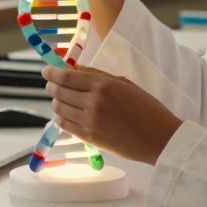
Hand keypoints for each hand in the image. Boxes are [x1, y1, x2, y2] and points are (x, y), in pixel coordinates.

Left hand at [42, 65, 182, 165]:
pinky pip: (65, 125)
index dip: (52, 73)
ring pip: (59, 109)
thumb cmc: (147, 108)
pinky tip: (64, 114)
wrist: (159, 138)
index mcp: (103, 85)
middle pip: (60, 92)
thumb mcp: (125, 84)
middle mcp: (93, 102)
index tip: (46, 71)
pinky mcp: (89, 138)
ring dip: (56, 102)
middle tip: (51, 84)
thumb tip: (75, 69)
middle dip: (52, 86)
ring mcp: (90, 121)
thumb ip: (98, 75)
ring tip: (59, 99)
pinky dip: (61, 118)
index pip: (67, 77)